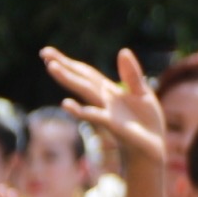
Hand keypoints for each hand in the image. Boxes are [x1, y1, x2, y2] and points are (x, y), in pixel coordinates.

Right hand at [42, 46, 165, 162]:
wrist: (153, 146)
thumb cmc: (146, 120)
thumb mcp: (142, 93)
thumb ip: (132, 74)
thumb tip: (123, 50)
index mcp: (108, 90)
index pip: (85, 73)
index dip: (68, 62)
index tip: (47, 52)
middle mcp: (103, 99)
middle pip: (81, 79)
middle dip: (63, 67)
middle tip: (44, 54)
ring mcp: (106, 111)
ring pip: (86, 92)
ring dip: (69, 80)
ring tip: (51, 68)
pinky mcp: (113, 125)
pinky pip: (96, 116)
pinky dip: (82, 111)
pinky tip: (67, 104)